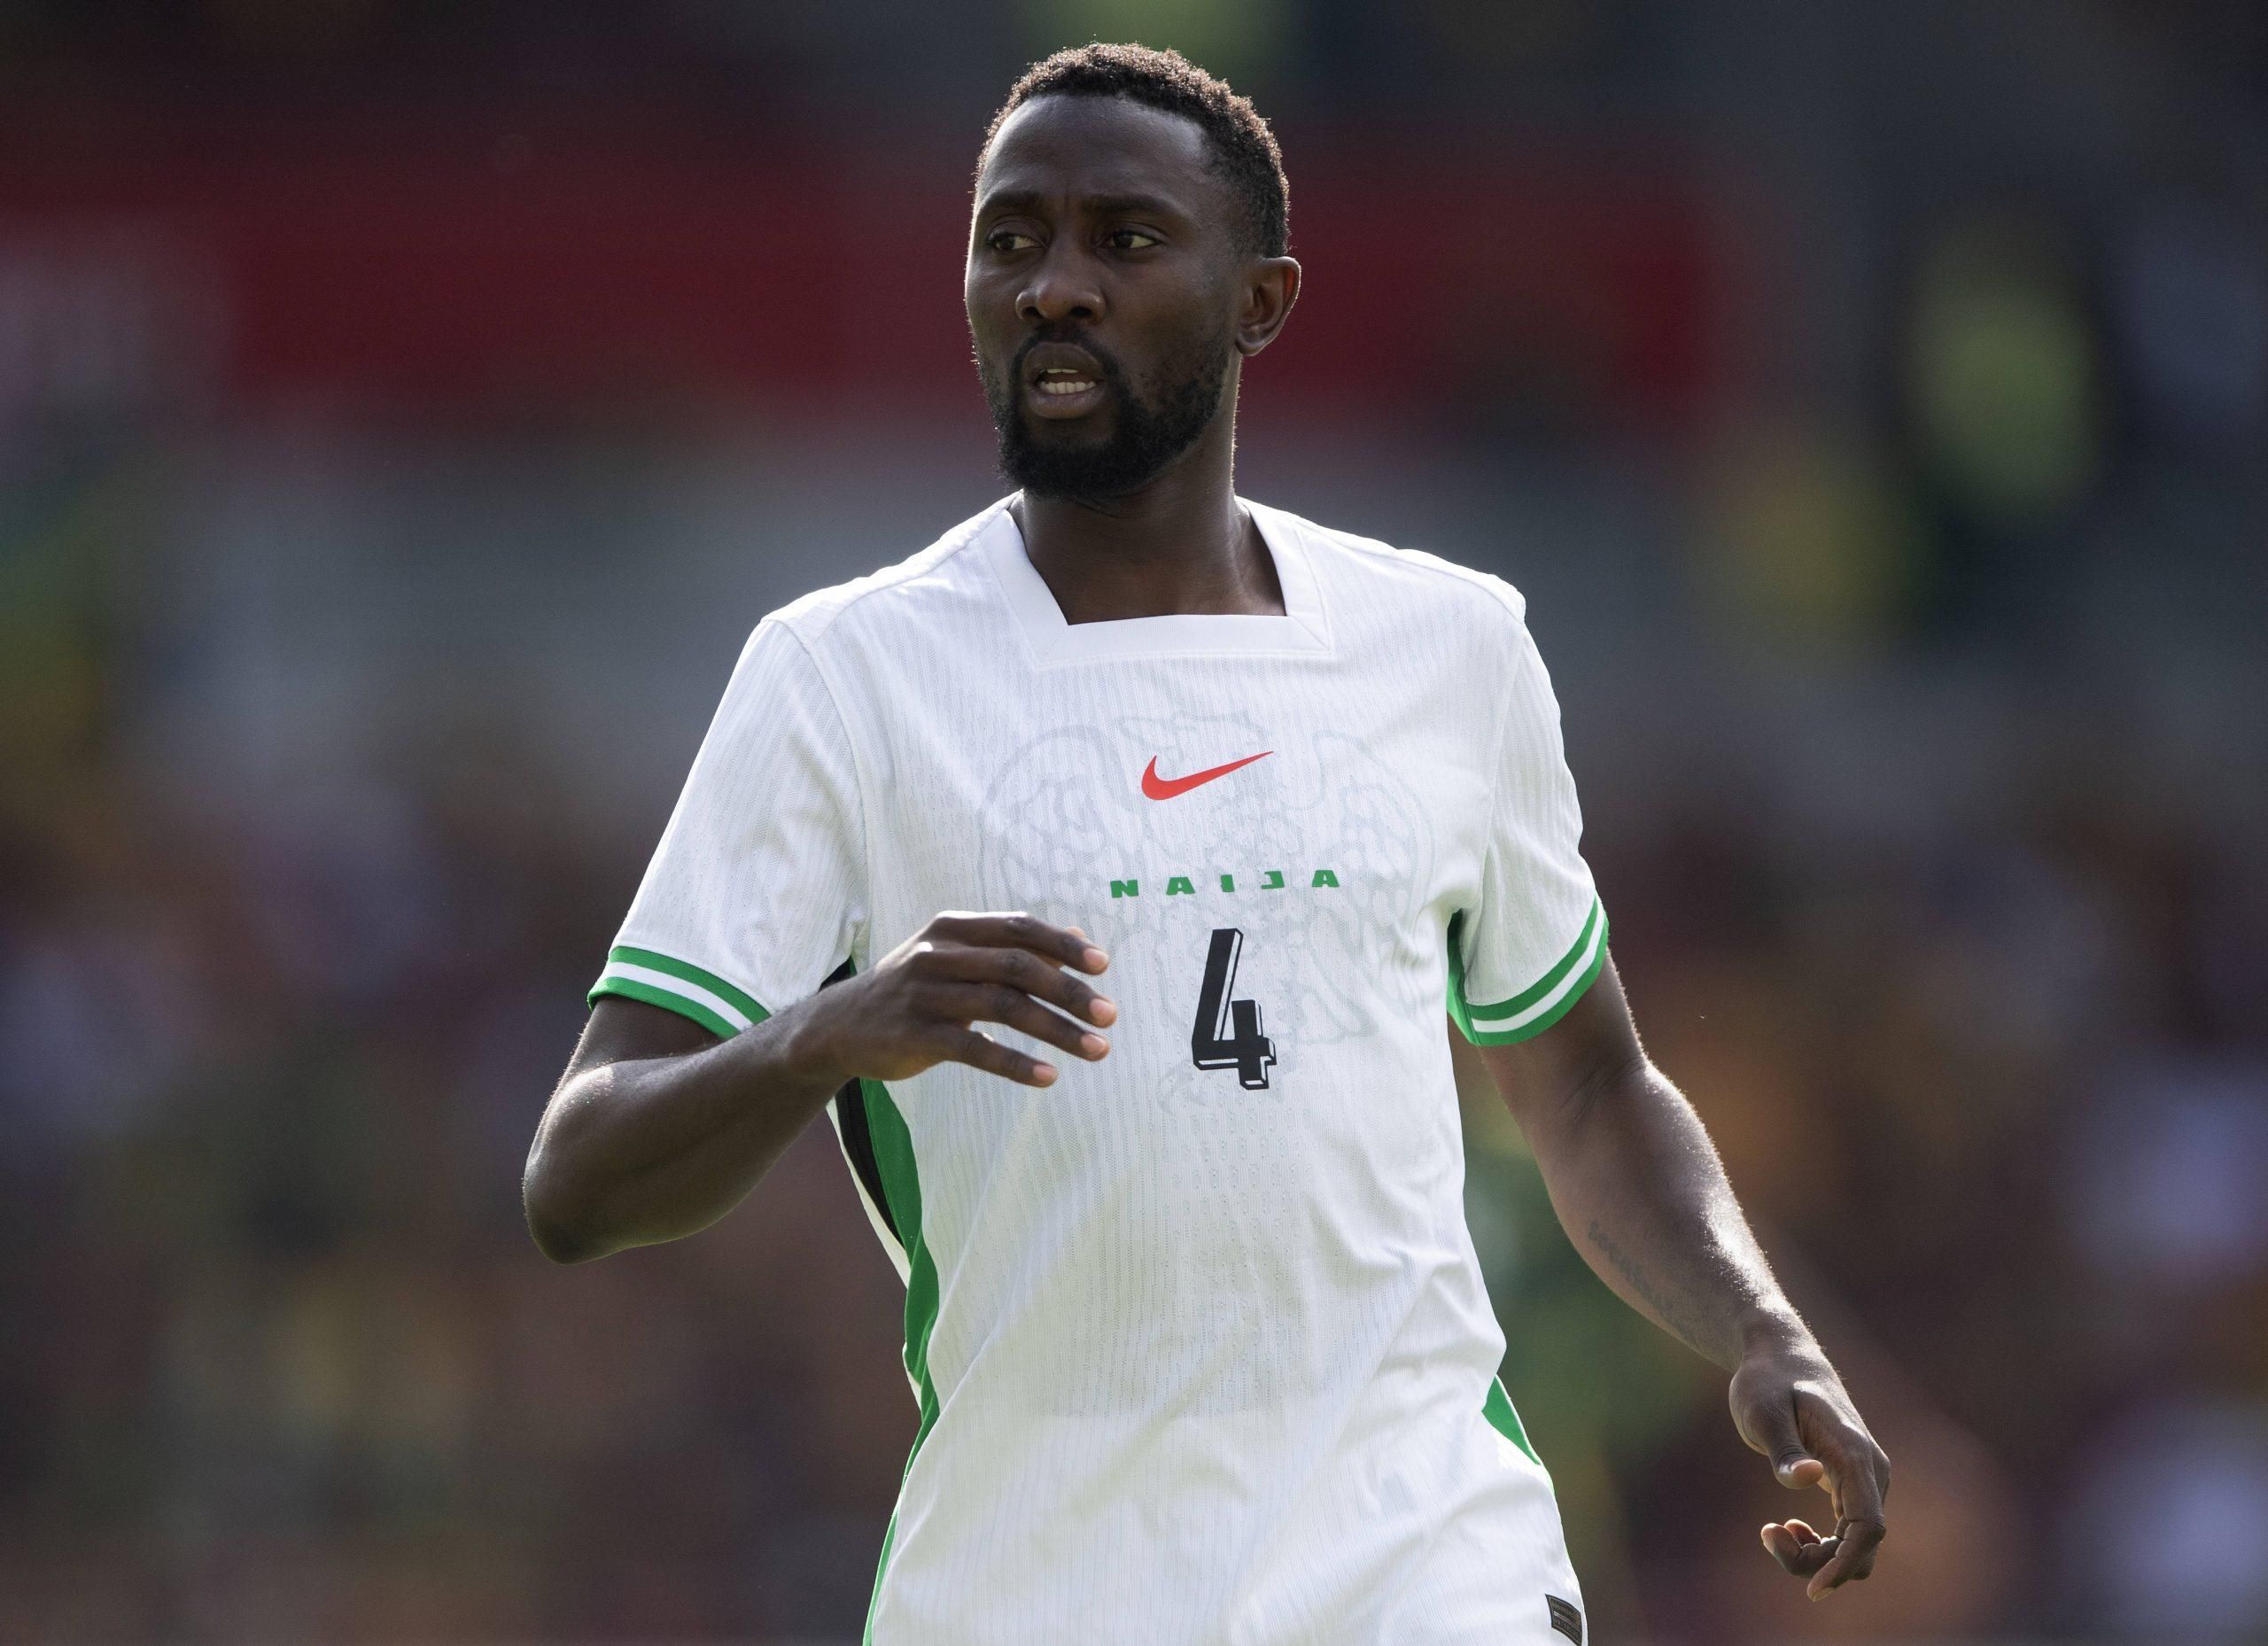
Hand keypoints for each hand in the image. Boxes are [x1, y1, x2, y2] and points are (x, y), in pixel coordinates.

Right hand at [796, 911, 1114, 1088]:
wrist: (840, 1025)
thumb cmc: (916, 987)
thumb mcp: (956, 956)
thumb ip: (1012, 949)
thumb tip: (1079, 943)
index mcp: (954, 928)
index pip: (1019, 927)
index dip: (1063, 945)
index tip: (1103, 966)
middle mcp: (939, 954)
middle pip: (1018, 967)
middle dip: (1070, 991)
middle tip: (1110, 1015)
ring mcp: (925, 994)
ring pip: (1004, 1007)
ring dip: (1057, 1029)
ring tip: (1097, 1049)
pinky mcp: (915, 1036)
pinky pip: (975, 1050)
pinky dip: (1016, 1063)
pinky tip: (1048, 1077)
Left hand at [1729, 1340, 1890, 1598]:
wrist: (1782, 1358)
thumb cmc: (1767, 1381)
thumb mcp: (1761, 1410)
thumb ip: (1782, 1448)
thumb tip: (1807, 1479)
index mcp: (1853, 1454)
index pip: (1867, 1526)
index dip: (1844, 1563)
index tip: (1813, 1590)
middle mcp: (1870, 1471)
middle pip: (1863, 1544)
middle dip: (1819, 1561)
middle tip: (1767, 1536)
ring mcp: (1865, 1479)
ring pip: (1857, 1542)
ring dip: (1818, 1554)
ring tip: (1771, 1532)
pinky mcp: (1851, 1484)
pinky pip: (1848, 1531)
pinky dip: (1821, 1543)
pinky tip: (1785, 1527)